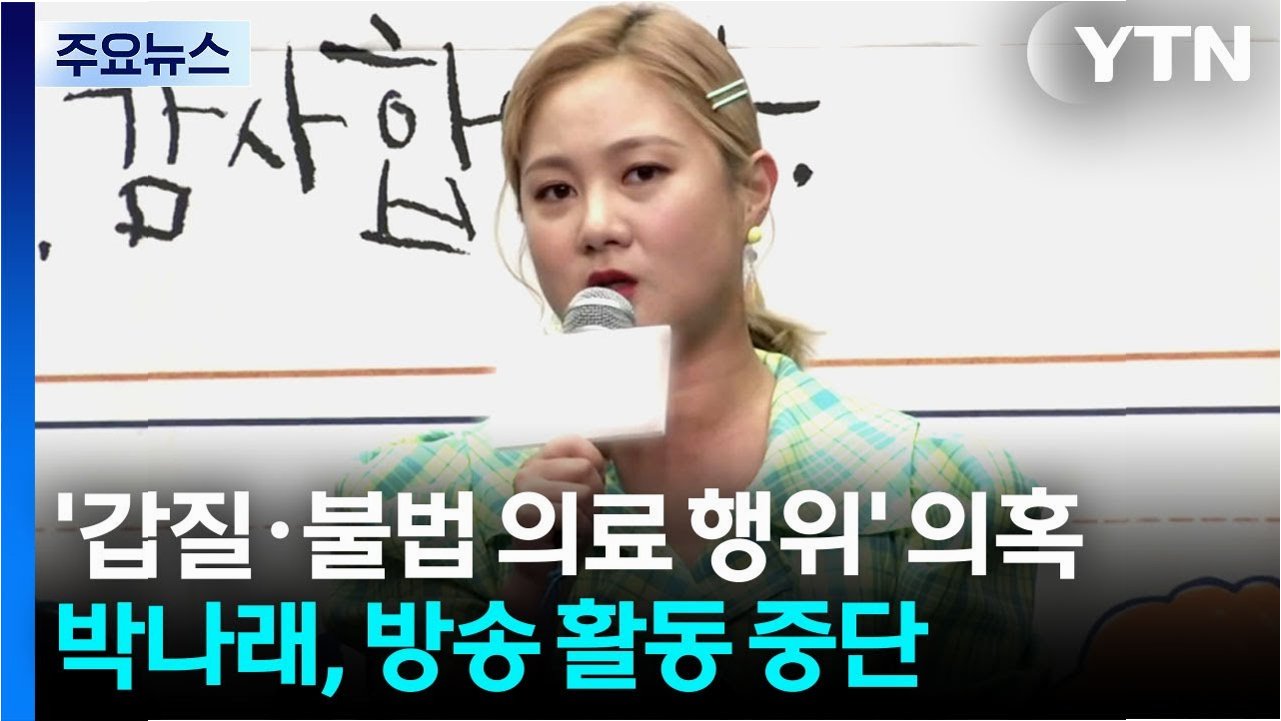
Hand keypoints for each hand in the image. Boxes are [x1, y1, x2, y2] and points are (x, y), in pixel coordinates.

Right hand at [502, 436, 606, 617]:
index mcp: (540, 461)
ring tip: (571, 530)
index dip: (594, 465)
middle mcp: (528, 470)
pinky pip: (573, 516)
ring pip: (584, 493)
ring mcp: (524, 491)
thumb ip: (591, 468)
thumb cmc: (569, 531)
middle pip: (586, 469)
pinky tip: (565, 541)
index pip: (575, 441)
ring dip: (588, 519)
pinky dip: (579, 533)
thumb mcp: (586, 493)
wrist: (547, 572)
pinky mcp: (526, 513)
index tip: (587, 491)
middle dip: (594, 499)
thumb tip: (608, 450)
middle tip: (577, 518)